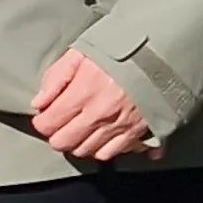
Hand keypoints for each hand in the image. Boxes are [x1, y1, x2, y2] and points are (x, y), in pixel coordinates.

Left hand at [31, 51, 152, 160]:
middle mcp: (101, 114)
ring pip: (87, 151)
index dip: (42, 121)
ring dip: (80, 142)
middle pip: (64, 143)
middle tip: (62, 122)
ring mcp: (120, 125)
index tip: (46, 114)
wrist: (164, 52)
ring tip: (82, 127)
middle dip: (57, 135)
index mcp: (84, 92)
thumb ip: (56, 77)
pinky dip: (104, 148)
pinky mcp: (138, 132)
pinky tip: (103, 134)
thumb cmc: (120, 49)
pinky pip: (113, 153)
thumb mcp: (81, 53)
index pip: (47, 124)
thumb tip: (38, 102)